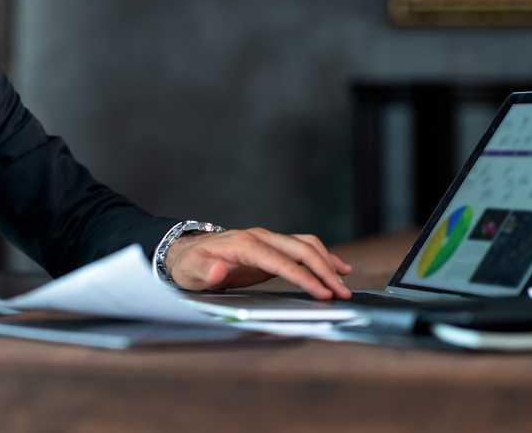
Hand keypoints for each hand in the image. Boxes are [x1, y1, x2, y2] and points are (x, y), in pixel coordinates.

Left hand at [164, 228, 351, 299]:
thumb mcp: (190, 271)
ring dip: (327, 262)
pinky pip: (302, 247)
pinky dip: (322, 255)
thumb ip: (204, 271)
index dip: (302, 277)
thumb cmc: (189, 264)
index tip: (321, 293)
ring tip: (344, 282)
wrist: (187, 252)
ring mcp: (267, 240)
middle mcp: (259, 237)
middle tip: (341, 293)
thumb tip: (218, 270)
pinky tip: (337, 267)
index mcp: (243, 244)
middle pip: (300, 249)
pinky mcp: (272, 247)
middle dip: (323, 270)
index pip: (280, 260)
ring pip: (305, 245)